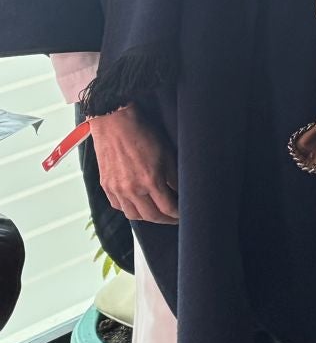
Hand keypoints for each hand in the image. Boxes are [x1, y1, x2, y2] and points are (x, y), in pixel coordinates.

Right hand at [90, 108, 178, 223]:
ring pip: (133, 215)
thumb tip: (181, 191)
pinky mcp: (105, 186)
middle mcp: (132, 189)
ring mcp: (116, 189)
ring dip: (147, 217)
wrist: (115, 122)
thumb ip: (174, 176)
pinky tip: (138, 205)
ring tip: (157, 213)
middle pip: (151, 216)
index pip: (167, 208)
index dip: (177, 214)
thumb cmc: (143, 134)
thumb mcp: (167, 153)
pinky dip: (129, 209)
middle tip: (174, 218)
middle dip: (165, 220)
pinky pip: (118, 206)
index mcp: (150, 181)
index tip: (184, 214)